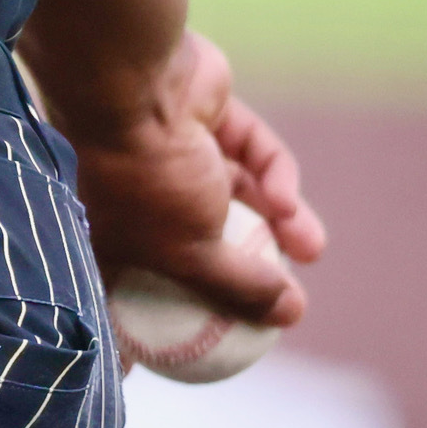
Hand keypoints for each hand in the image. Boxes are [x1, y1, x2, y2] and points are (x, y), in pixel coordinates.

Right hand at [60, 28, 329, 327]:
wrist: (134, 88)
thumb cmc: (147, 183)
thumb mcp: (192, 254)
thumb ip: (240, 288)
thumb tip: (291, 315)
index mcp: (115, 229)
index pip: (148, 280)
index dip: (185, 312)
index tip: (227, 339)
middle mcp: (139, 188)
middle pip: (203, 234)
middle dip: (254, 260)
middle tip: (289, 285)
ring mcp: (173, 145)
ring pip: (236, 188)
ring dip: (279, 219)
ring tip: (312, 245)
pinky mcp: (206, 108)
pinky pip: (248, 147)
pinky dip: (271, 172)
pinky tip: (286, 199)